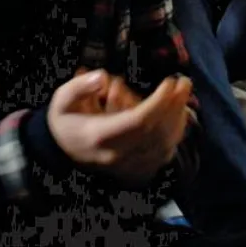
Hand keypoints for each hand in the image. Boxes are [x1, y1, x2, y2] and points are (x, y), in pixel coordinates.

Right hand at [45, 70, 192, 185]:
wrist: (61, 151)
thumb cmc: (65, 120)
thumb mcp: (62, 99)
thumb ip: (80, 86)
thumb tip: (103, 77)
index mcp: (100, 136)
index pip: (138, 121)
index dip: (158, 102)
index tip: (169, 82)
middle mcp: (117, 154)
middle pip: (156, 132)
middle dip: (174, 106)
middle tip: (184, 82)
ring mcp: (128, 165)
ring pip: (164, 145)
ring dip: (178, 119)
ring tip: (184, 95)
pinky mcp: (135, 169)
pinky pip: (163, 155)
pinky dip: (175, 136)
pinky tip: (180, 116)